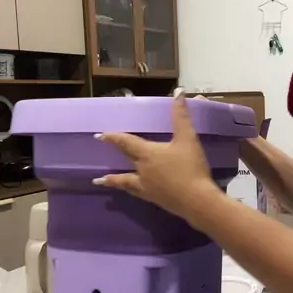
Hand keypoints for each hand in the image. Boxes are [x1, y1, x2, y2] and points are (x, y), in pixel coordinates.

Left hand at [93, 92, 215, 219]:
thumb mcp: (187, 138)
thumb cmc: (190, 167)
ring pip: (125, 182)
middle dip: (112, 158)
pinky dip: (131, 191)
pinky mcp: (155, 200)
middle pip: (125, 162)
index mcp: (147, 154)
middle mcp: (142, 171)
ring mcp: (147, 188)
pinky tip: (133, 192)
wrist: (197, 201)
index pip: (125, 143)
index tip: (98, 136)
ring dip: (113, 181)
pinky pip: (137, 193)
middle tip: (95, 160)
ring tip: (101, 181)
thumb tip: (178, 91)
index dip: (112, 138)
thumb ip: (181, 115)